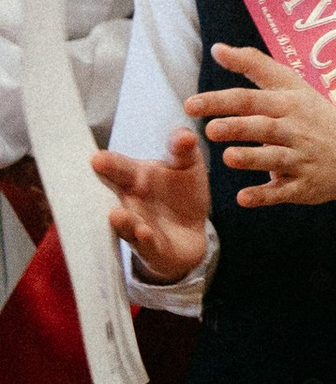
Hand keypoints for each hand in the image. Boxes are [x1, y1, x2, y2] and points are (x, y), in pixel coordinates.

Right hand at [91, 126, 210, 281]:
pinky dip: (144, 239)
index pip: (117, 167)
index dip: (107, 163)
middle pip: (113, 194)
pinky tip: (143, 233)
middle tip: (96, 175)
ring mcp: (136, 226)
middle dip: (104, 187)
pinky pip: (146, 245)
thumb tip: (185, 135)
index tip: (97, 159)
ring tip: (116, 214)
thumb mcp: (187, 164)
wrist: (189, 231)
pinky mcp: (151, 248)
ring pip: (125, 223)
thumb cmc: (181, 192)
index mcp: (132, 178)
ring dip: (122, 220)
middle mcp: (127, 202)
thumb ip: (183, 148)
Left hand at [188, 44, 335, 212]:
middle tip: (211, 129)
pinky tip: (243, 198)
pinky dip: (265, 195)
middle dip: (238, 127)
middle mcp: (296, 130)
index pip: (251, 98)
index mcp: (289, 104)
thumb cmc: (315, 115)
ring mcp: (302, 159)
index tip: (191, 104)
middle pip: (264, 127)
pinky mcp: (305, 186)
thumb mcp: (291, 85)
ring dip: (252, 158)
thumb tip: (217, 48)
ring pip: (275, 158)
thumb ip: (254, 65)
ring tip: (228, 157)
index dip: (221, 101)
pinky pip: (284, 192)